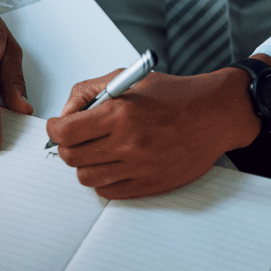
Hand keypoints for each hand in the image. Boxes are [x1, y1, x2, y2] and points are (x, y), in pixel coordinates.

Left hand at [44, 66, 260, 198]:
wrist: (214, 115)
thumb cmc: (174, 95)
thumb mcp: (129, 79)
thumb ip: (91, 92)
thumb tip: (67, 115)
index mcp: (120, 113)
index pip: (65, 132)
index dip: (55, 129)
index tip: (58, 127)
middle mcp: (127, 142)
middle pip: (71, 157)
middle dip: (67, 146)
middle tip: (76, 138)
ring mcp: (139, 167)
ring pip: (86, 178)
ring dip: (85, 165)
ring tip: (96, 151)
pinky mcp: (149, 184)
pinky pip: (109, 191)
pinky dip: (104, 180)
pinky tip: (113, 164)